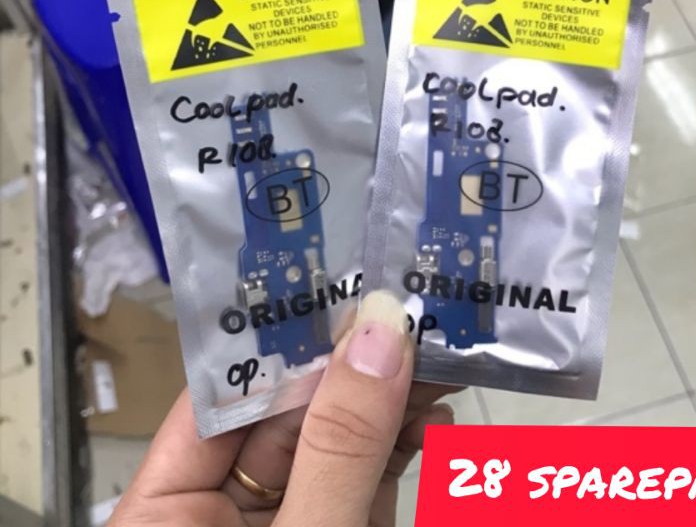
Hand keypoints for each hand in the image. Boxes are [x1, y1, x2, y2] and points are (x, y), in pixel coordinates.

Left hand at [109, 291, 454, 525]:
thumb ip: (338, 447)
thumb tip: (379, 332)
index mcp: (167, 512)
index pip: (221, 399)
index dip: (282, 340)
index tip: (339, 283)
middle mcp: (223, 510)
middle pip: (291, 415)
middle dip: (355, 365)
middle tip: (408, 309)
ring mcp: (290, 522)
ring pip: (338, 443)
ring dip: (391, 399)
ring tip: (437, 349)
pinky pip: (368, 479)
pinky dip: (404, 447)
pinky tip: (434, 414)